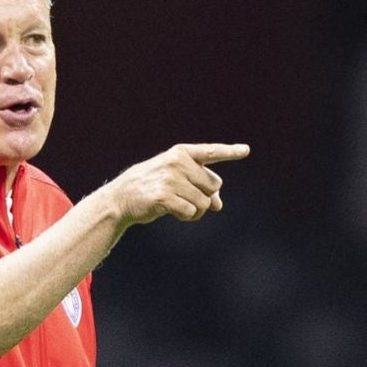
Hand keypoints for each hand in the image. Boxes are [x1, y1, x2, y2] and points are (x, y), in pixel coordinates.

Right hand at [104, 143, 249, 225]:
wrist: (121, 198)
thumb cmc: (151, 186)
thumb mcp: (174, 178)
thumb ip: (199, 185)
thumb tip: (219, 205)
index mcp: (180, 153)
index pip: (210, 152)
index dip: (229, 152)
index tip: (246, 150)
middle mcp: (176, 162)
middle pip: (214, 185)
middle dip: (206, 196)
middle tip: (187, 198)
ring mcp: (170, 179)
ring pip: (205, 202)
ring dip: (197, 210)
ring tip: (179, 206)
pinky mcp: (164, 197)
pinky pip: (192, 212)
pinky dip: (187, 217)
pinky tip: (173, 212)